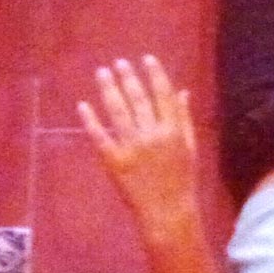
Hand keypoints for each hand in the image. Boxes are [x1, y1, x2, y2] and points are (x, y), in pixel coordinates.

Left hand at [77, 56, 197, 223]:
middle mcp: (153, 136)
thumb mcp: (190, 149)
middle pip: (138, 99)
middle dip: (128, 78)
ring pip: (118, 112)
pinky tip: (83, 105)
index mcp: (173, 132)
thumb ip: (185, 119)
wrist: (169, 213)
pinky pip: (100, 136)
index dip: (155, 74)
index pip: (163, 95)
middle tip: (119, 63)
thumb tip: (182, 92)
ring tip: (102, 73)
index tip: (146, 59)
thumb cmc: (182, 181)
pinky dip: (90, 120)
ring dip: (109, 89)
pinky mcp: (115, 161)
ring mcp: (132, 148)